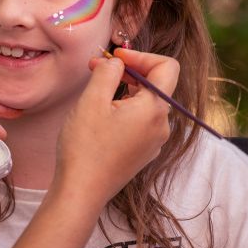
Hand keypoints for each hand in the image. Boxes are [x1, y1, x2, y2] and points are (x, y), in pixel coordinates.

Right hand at [54, 50, 178, 206]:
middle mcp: (161, 125)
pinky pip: (141, 121)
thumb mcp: (92, 100)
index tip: (116, 56)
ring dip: (125, 89)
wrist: (81, 192)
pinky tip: (102, 114)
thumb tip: (118, 62)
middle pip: (156, 84)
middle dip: (129, 70)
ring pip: (147, 103)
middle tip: (97, 67)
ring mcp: (153, 141)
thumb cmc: (85, 147)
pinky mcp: (142, 152)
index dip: (142, 55)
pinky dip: (125, 109)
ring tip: (96, 90)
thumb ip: (108, 72)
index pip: (166, 67)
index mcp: (155, 109)